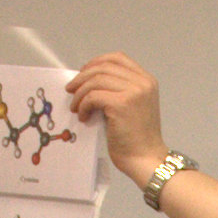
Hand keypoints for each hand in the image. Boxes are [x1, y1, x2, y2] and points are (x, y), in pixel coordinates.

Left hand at [65, 53, 168, 183]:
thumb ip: (118, 89)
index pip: (117, 58)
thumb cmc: (136, 138)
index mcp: (146, 80)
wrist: (145, 158)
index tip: (83, 73)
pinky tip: (83, 116)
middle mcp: (142, 82)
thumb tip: (88, 81)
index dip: (96, 62)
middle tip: (71, 90)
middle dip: (82, 77)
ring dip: (80, 94)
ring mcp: (133, 92)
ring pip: (96, 80)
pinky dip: (83, 105)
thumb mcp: (132, 105)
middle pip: (103, 67)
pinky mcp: (121, 104)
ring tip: (76, 107)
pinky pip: (93, 96)